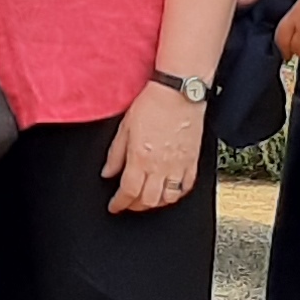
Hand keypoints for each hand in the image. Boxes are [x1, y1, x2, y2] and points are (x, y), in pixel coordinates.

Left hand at [103, 83, 208, 213]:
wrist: (179, 93)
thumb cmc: (152, 105)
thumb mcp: (124, 128)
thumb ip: (115, 154)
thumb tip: (107, 172)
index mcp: (140, 159)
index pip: (128, 192)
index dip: (119, 204)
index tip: (114, 206)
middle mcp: (160, 167)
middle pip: (147, 200)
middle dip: (135, 206)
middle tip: (128, 203)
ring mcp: (178, 166)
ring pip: (168, 198)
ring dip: (156, 203)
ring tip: (148, 199)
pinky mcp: (192, 161)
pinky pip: (187, 186)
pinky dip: (177, 194)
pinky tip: (170, 190)